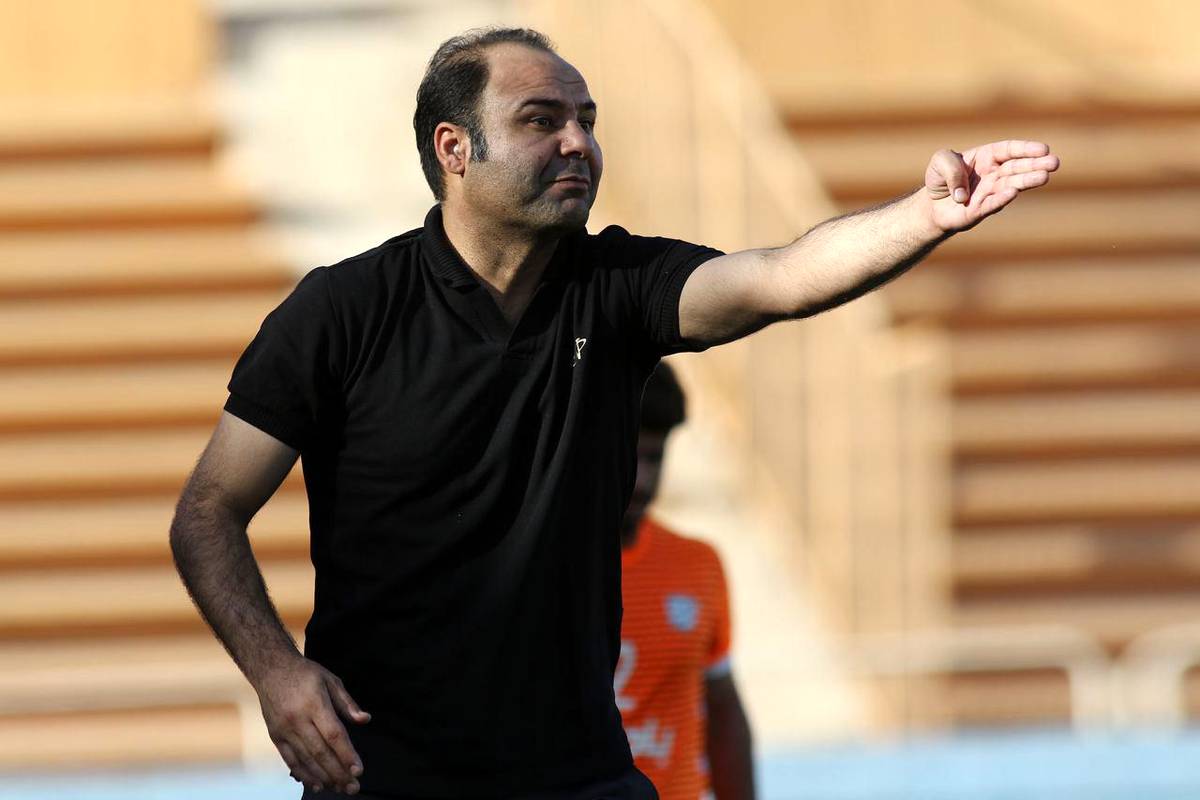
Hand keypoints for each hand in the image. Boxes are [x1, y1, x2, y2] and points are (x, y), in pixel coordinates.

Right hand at [254, 655, 370, 794]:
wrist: (270, 669)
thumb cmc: (305, 674)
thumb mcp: (330, 680)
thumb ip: (347, 703)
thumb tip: (365, 720)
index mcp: (314, 703)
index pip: (333, 734)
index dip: (346, 754)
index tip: (358, 770)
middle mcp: (297, 719)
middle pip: (320, 752)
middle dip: (338, 772)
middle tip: (353, 788)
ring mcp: (284, 729)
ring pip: (305, 759)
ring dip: (323, 777)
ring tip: (339, 789)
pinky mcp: (275, 735)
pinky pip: (289, 759)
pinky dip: (303, 774)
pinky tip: (316, 784)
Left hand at [924, 140, 1059, 232]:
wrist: (932, 205)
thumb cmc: (940, 179)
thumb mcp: (940, 161)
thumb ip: (950, 167)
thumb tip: (963, 192)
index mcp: (987, 157)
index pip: (1010, 150)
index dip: (1026, 149)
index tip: (1043, 149)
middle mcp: (994, 174)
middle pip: (1017, 167)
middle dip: (1036, 165)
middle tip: (1054, 163)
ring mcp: (990, 193)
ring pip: (1012, 185)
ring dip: (1028, 181)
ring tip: (1044, 177)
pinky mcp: (981, 210)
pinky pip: (992, 204)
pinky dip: (1001, 199)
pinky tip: (1012, 193)